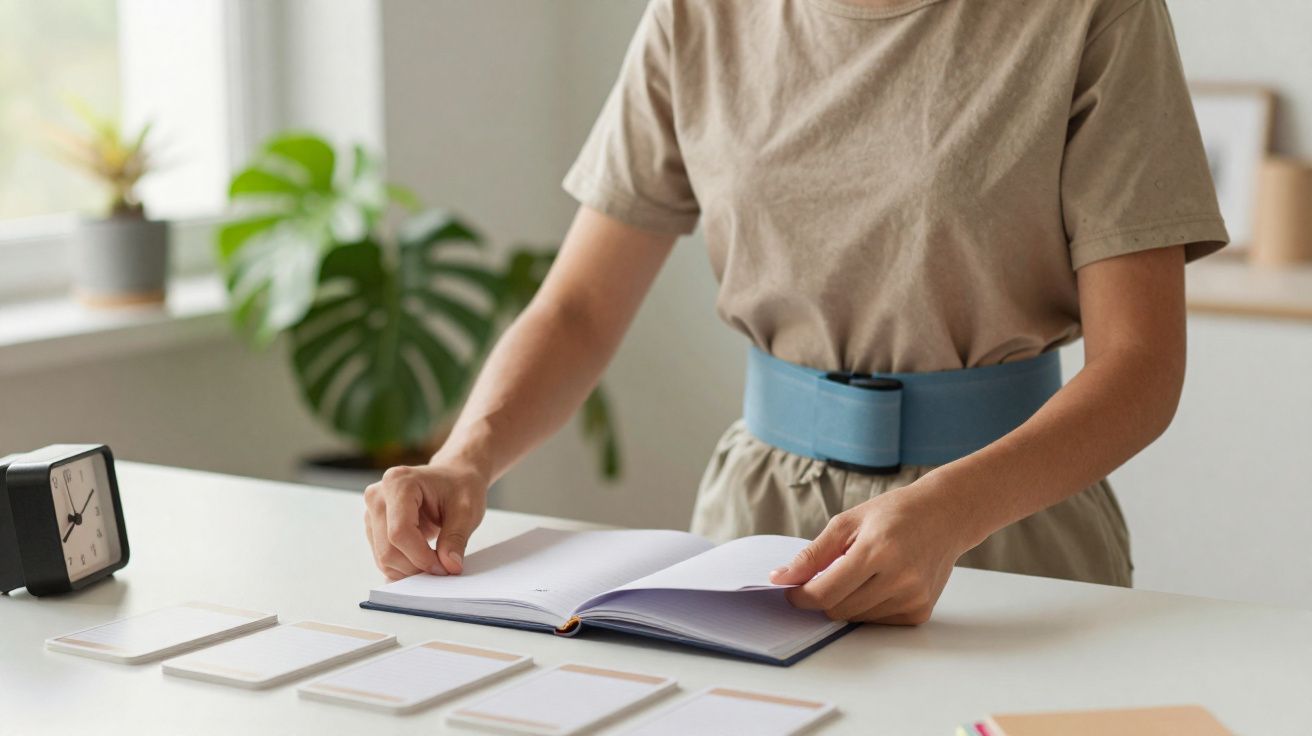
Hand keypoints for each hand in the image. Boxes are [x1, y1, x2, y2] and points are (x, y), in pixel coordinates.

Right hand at [363, 460, 487, 580]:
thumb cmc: (460, 487)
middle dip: (416, 567)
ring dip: (409, 569)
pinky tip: (423, 559)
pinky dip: (403, 566)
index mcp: (398, 482)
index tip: (444, 567)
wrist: (453, 476)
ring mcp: (372, 511)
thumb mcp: (467, 510)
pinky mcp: (373, 526)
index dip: (421, 557)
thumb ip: (456, 538)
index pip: (400, 532)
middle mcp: (378, 495)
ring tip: (435, 562)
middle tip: (442, 569)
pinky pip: (383, 557)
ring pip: (383, 557)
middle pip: (387, 549)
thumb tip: (450, 566)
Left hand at [769, 483, 974, 624]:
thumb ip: (813, 554)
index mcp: (877, 550)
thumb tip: (780, 578)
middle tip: (827, 575)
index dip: (801, 597)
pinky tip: (880, 582)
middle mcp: (899, 578)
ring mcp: (913, 597)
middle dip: (823, 597)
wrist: (946, 515)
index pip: (826, 592)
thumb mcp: (848, 522)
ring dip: (847, 601)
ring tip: (862, 572)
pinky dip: (868, 606)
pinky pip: (877, 621)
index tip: (791, 591)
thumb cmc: (894, 513)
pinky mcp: (921, 611)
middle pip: (838, 609)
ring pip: (856, 618)